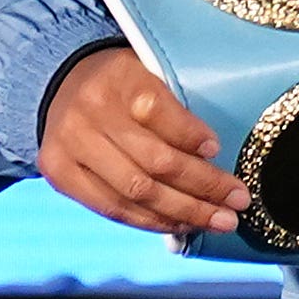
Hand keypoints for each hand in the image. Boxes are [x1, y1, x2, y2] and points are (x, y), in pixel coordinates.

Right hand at [40, 46, 248, 235]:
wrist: (63, 86)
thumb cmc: (126, 84)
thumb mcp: (152, 74)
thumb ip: (176, 107)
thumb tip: (212, 157)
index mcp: (119, 79)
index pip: (156, 109)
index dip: (189, 134)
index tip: (217, 149)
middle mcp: (89, 114)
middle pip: (152, 161)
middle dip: (203, 187)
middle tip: (239, 201)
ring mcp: (69, 147)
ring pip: (134, 192)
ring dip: (184, 212)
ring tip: (220, 220)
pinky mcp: (59, 175)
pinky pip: (112, 208)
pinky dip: (151, 221)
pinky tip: (182, 225)